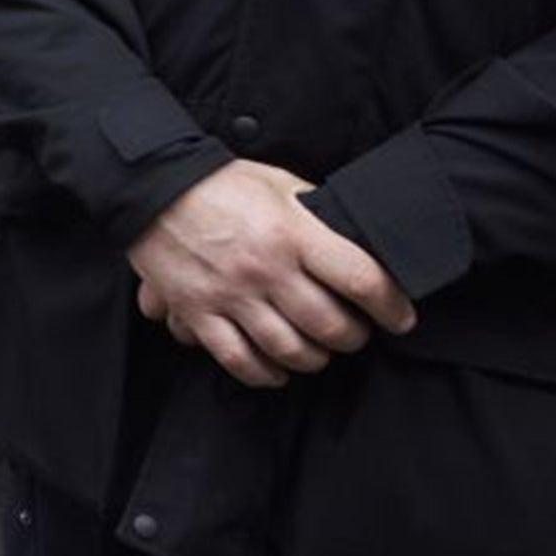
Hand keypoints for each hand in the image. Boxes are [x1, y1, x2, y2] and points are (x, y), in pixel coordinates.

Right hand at [127, 159, 415, 389]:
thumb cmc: (222, 182)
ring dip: (314, 359)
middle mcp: (266, 269)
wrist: (154, 188)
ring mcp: (231, 295)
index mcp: (292, 232)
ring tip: (319, 351)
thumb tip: (353, 235)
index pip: (361, 279)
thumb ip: (317, 210)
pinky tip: (278, 370)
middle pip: (329, 326)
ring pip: (289, 350)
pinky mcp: (200, 313)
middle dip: (353, 337)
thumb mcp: (279, 182)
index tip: (401, 317)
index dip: (391, 305)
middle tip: (356, 333)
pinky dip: (265, 374)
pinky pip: (240, 359)